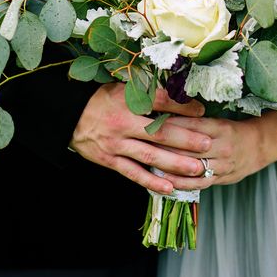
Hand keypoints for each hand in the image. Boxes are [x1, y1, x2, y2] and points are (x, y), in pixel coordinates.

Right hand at [69, 84, 212, 193]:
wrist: (69, 117)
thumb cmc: (102, 100)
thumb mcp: (123, 88)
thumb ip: (148, 93)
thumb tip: (180, 94)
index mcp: (127, 100)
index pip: (160, 101)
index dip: (182, 106)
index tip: (202, 110)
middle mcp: (123, 123)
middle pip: (159, 132)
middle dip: (186, 139)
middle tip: (207, 144)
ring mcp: (116, 144)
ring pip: (150, 155)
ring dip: (175, 163)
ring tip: (198, 168)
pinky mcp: (110, 160)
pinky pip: (134, 173)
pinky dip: (152, 182)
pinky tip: (170, 187)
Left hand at [155, 114, 265, 190]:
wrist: (258, 146)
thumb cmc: (231, 130)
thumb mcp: (217, 120)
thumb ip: (194, 121)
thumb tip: (165, 114)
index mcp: (220, 128)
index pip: (191, 126)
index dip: (169, 124)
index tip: (150, 121)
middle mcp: (222, 147)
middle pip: (188, 147)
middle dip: (163, 145)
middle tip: (141, 141)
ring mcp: (222, 165)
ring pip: (191, 167)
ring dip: (168, 166)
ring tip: (146, 162)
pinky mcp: (220, 179)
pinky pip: (197, 184)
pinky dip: (179, 184)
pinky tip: (162, 181)